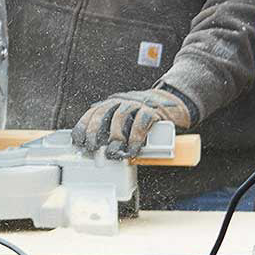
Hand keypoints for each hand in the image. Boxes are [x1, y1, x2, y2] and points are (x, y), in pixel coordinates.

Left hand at [72, 88, 192, 159]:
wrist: (174, 103)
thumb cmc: (147, 116)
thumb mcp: (127, 118)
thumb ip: (114, 127)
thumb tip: (99, 149)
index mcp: (113, 103)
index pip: (93, 113)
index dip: (83, 127)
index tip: (79, 143)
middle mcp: (123, 101)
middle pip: (103, 114)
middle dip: (95, 132)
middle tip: (94, 149)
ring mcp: (138, 104)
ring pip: (120, 117)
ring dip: (115, 137)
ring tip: (115, 153)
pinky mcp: (153, 111)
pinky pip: (141, 123)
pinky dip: (135, 138)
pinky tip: (133, 150)